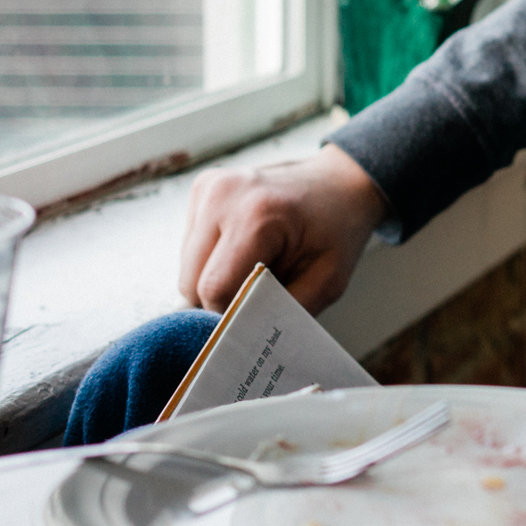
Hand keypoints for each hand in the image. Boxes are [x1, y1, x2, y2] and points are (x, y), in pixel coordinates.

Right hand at [177, 145, 387, 314]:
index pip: (214, 288)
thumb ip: (282, 313)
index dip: (232, 314)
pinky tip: (245, 248)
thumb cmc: (337, 231)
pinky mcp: (201, 188)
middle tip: (261, 291)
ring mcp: (209, 187)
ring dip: (215, 279)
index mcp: (257, 215)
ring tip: (256, 265)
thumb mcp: (326, 281)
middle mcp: (224, 195)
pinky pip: (190, 248)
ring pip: (186, 268)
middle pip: (191, 281)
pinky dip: (213, 259)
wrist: (339, 184)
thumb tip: (241, 341)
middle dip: (222, 298)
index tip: (256, 317)